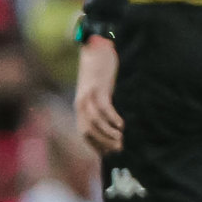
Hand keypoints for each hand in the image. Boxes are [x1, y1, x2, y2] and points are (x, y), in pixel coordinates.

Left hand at [74, 37, 123, 154]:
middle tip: (118, 148)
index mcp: (80, 107)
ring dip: (108, 134)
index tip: (110, 152)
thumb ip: (99, 105)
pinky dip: (113, 119)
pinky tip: (121, 124)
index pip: (84, 133)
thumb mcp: (97, 91)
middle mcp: (81, 104)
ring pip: (95, 122)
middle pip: (88, 131)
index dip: (96, 145)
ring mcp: (88, 96)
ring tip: (120, 138)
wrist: (96, 49)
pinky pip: (104, 109)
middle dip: (103, 143)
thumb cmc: (99, 71)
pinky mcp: (98, 89)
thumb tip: (110, 121)